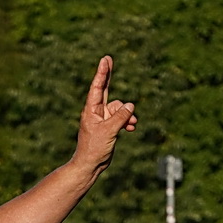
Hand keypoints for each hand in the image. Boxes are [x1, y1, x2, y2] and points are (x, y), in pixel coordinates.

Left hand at [71, 56, 136, 176]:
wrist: (91, 164)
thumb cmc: (94, 148)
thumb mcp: (109, 131)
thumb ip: (120, 117)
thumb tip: (131, 105)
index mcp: (92, 110)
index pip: (97, 87)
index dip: (102, 73)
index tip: (104, 60)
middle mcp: (96, 112)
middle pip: (105, 90)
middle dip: (108, 76)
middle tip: (108, 58)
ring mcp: (103, 119)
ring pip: (119, 108)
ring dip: (127, 114)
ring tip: (132, 124)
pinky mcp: (109, 127)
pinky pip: (121, 118)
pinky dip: (126, 121)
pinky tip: (131, 127)